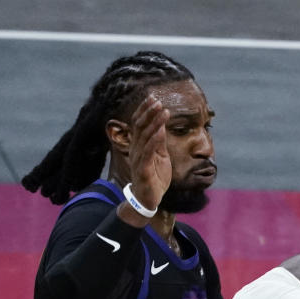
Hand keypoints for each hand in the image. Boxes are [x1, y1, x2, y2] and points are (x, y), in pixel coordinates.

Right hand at [126, 94, 172, 209]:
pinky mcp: (143, 169)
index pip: (139, 124)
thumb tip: (161, 124)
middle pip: (140, 127)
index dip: (145, 110)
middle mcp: (136, 149)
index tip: (153, 98)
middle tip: (157, 100)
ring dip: (154, 123)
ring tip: (163, 111)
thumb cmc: (155, 177)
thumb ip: (159, 141)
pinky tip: (160, 131)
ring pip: (144, 137)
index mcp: (139, 145)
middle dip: (149, 112)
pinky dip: (153, 141)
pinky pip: (147, 152)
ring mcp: (138, 159)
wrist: (149, 199)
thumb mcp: (160, 156)